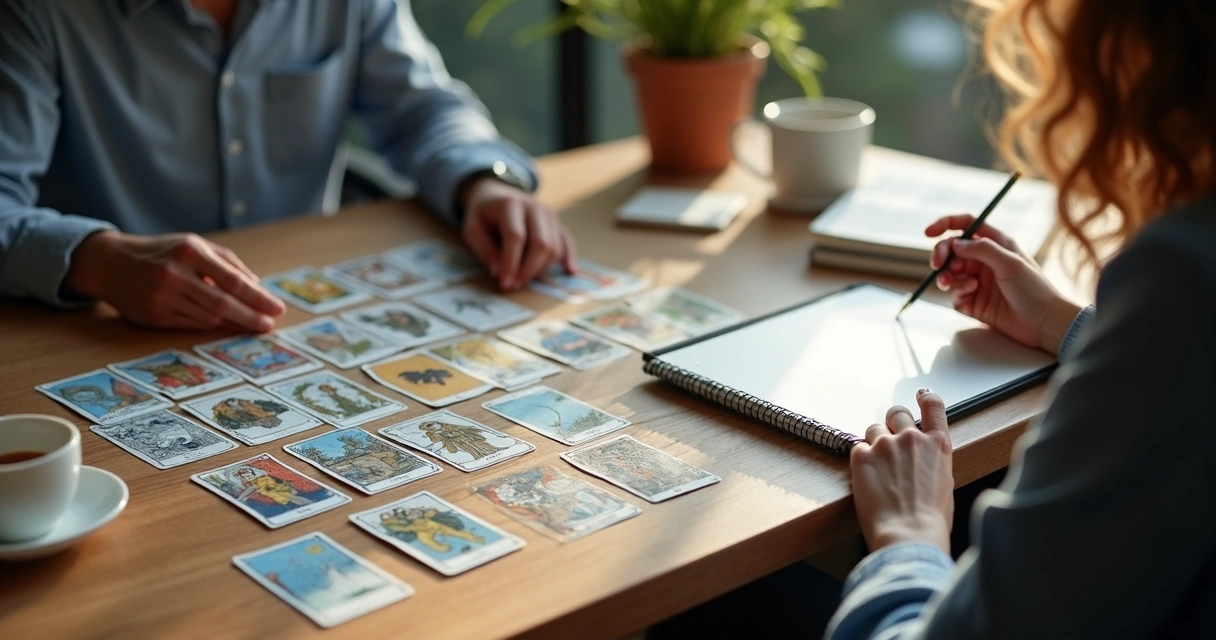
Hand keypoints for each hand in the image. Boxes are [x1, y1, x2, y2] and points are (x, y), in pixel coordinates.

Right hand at [65, 231, 284, 330]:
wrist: (110, 263)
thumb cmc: (162, 252)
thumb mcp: (193, 245)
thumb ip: (227, 263)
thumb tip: (258, 286)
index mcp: (190, 251)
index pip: (233, 280)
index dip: (258, 298)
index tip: (277, 308)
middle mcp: (175, 274)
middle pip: (223, 303)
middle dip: (251, 317)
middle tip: (268, 326)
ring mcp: (162, 297)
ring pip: (209, 317)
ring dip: (234, 324)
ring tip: (253, 326)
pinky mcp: (154, 316)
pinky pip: (192, 325)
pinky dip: (212, 326)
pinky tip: (226, 326)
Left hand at [460, 177, 576, 290]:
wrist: (498, 195)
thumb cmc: (483, 215)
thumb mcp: (472, 229)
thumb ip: (485, 250)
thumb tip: (500, 273)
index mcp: (510, 204)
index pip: (516, 236)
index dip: (511, 262)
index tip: (505, 283)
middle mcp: (535, 207)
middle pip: (541, 243)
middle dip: (529, 269)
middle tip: (515, 285)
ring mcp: (550, 214)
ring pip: (554, 247)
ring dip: (541, 269)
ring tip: (523, 279)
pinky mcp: (557, 223)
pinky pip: (567, 242)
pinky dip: (569, 257)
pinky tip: (569, 271)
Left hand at [851, 389, 953, 553]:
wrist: (909, 534)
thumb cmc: (930, 520)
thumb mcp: (944, 485)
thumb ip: (932, 463)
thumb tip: (922, 462)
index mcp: (938, 446)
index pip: (934, 406)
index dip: (925, 397)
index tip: (921, 394)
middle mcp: (912, 439)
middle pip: (897, 413)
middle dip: (892, 422)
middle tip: (888, 439)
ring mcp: (885, 445)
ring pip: (873, 430)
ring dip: (873, 443)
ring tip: (876, 469)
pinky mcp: (862, 456)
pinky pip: (857, 449)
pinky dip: (860, 461)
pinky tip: (866, 480)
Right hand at [926, 215, 1082, 353]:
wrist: (1044, 323)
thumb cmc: (1035, 290)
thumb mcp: (1010, 262)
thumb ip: (982, 249)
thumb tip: (955, 243)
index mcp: (996, 244)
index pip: (966, 226)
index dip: (946, 225)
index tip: (929, 232)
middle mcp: (984, 261)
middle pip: (951, 250)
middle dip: (941, 255)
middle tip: (938, 265)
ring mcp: (977, 281)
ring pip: (949, 273)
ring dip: (946, 276)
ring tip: (951, 283)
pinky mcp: (974, 302)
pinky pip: (955, 294)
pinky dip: (958, 292)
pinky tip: (972, 294)